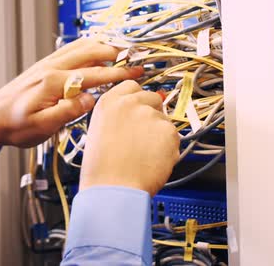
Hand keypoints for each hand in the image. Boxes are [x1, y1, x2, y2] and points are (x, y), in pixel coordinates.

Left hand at [0, 38, 143, 149]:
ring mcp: (47, 63)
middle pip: (91, 51)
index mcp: (53, 82)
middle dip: (116, 52)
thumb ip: (66, 112)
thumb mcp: (40, 127)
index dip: (118, 74)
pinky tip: (97, 50)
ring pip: (81, 45)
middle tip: (136, 57)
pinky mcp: (45, 65)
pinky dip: (89, 45)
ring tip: (122, 50)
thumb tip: (90, 99)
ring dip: (104, 45)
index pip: (94, 75)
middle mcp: (51, 67)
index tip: (136, 72)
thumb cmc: (13, 126)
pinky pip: (71, 49)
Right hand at [79, 80, 179, 195]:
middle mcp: (130, 103)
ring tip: (143, 153)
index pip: (131, 86)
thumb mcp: (99, 131)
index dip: (137, 98)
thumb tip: (137, 113)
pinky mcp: (168, 130)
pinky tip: (152, 159)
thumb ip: (118, 116)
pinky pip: (174, 135)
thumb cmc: (102, 169)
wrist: (113, 189)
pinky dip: (168, 147)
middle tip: (143, 135)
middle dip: (151, 113)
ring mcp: (151, 115)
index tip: (140, 106)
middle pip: (152, 97)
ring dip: (159, 133)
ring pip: (164, 119)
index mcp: (109, 102)